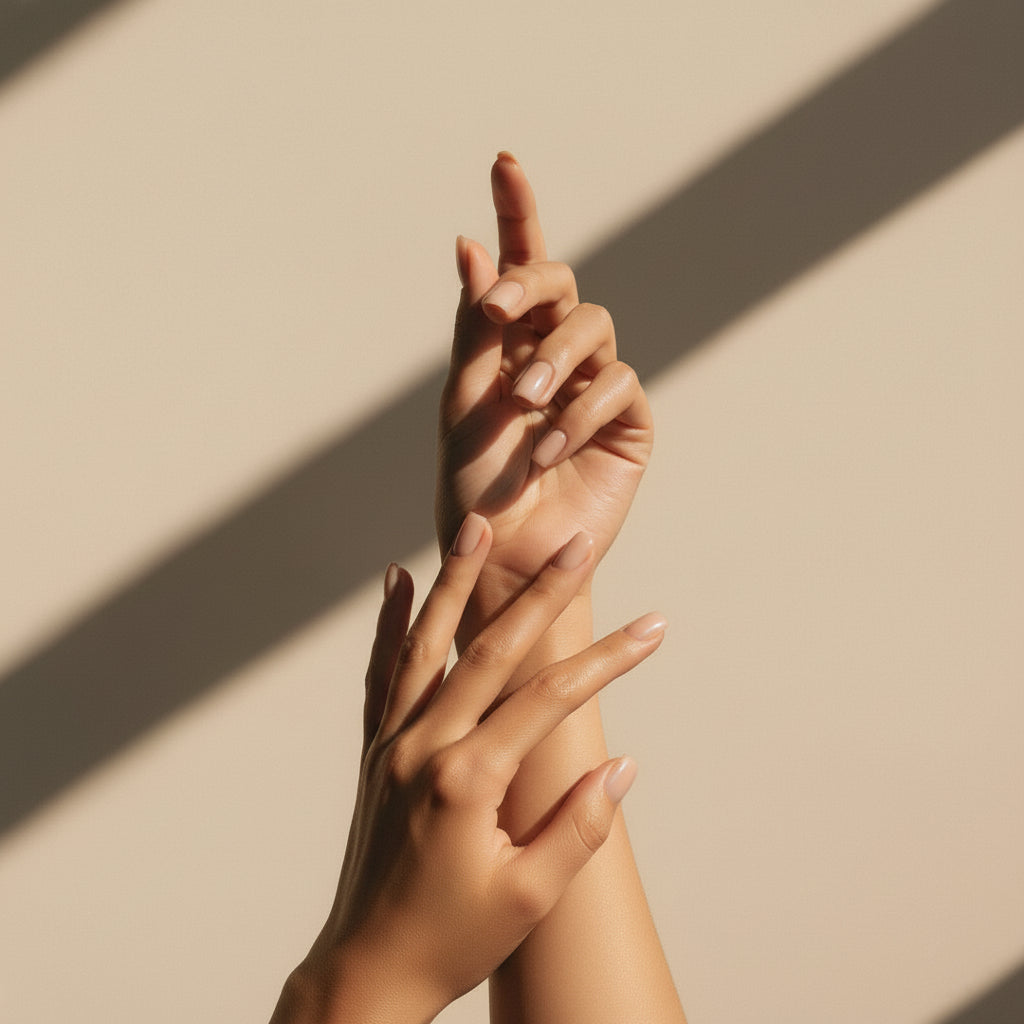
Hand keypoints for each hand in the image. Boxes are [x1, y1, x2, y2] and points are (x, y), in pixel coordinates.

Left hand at [273, 514, 665, 1023]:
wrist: (366, 970)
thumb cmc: (451, 939)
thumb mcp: (528, 897)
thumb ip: (577, 827)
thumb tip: (621, 764)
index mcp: (468, 779)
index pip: (550, 700)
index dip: (607, 661)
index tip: (652, 629)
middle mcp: (425, 745)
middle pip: (491, 650)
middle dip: (542, 595)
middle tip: (577, 546)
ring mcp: (393, 742)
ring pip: (428, 642)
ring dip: (455, 580)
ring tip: (477, 525)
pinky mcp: (375, 750)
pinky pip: (382, 672)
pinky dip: (391, 623)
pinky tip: (398, 580)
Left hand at [436, 153, 653, 621]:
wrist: (505, 554)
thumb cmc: (472, 485)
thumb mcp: (464, 399)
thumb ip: (475, 327)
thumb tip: (470, 244)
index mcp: (508, 343)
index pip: (519, 267)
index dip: (517, 213)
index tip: (502, 162)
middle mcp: (554, 355)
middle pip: (562, 285)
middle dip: (531, 288)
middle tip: (496, 314)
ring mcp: (594, 386)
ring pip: (595, 326)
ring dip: (555, 357)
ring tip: (523, 403)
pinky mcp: (628, 422)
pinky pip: (618, 385)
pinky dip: (580, 411)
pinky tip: (551, 447)